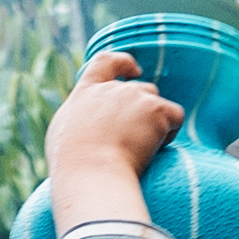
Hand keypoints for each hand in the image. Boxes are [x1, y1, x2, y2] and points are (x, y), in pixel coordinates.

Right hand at [43, 51, 183, 227]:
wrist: (93, 175)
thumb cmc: (73, 167)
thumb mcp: (63, 136)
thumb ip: (79, 120)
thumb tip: (90, 124)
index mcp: (85, 93)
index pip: (106, 62)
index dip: (123, 63)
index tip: (134, 71)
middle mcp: (112, 89)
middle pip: (138, 88)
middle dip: (141, 110)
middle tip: (136, 140)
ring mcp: (135, 96)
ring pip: (155, 101)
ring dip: (155, 120)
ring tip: (143, 149)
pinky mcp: (156, 109)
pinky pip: (175, 115)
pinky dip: (170, 131)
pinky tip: (158, 148)